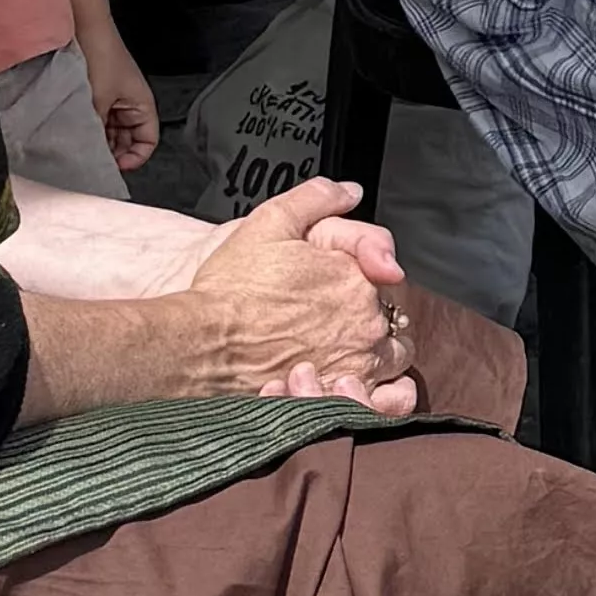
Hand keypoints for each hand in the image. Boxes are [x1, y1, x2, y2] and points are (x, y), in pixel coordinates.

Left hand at [83, 24, 159, 172]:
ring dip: (98, 141)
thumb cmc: (101, 55)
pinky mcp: (95, 95)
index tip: (117, 168)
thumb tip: (89, 156)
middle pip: (127, 140)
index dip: (136, 157)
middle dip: (114, 152)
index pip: (148, 141)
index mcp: (142, 105)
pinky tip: (75, 134)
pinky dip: (88, 129)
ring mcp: (111, 100)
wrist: (83, 28)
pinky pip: (96, 120)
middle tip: (95, 164)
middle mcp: (129, 104)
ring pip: (110, 132)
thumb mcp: (98, 101)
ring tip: (83, 149)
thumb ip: (95, 131)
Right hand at [180, 179, 417, 414]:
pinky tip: (354, 390)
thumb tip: (349, 192)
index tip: (337, 287)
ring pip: (391, 360)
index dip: (365, 277)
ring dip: (378, 356)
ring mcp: (356, 364)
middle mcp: (365, 322)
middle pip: (391, 320)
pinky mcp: (339, 400)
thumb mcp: (271, 222)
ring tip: (346, 354)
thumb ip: (316, 199)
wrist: (204, 343)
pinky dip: (376, 397)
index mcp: (357, 277)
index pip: (384, 276)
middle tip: (336, 321)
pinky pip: (379, 403)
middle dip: (372, 318)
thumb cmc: (231, 288)